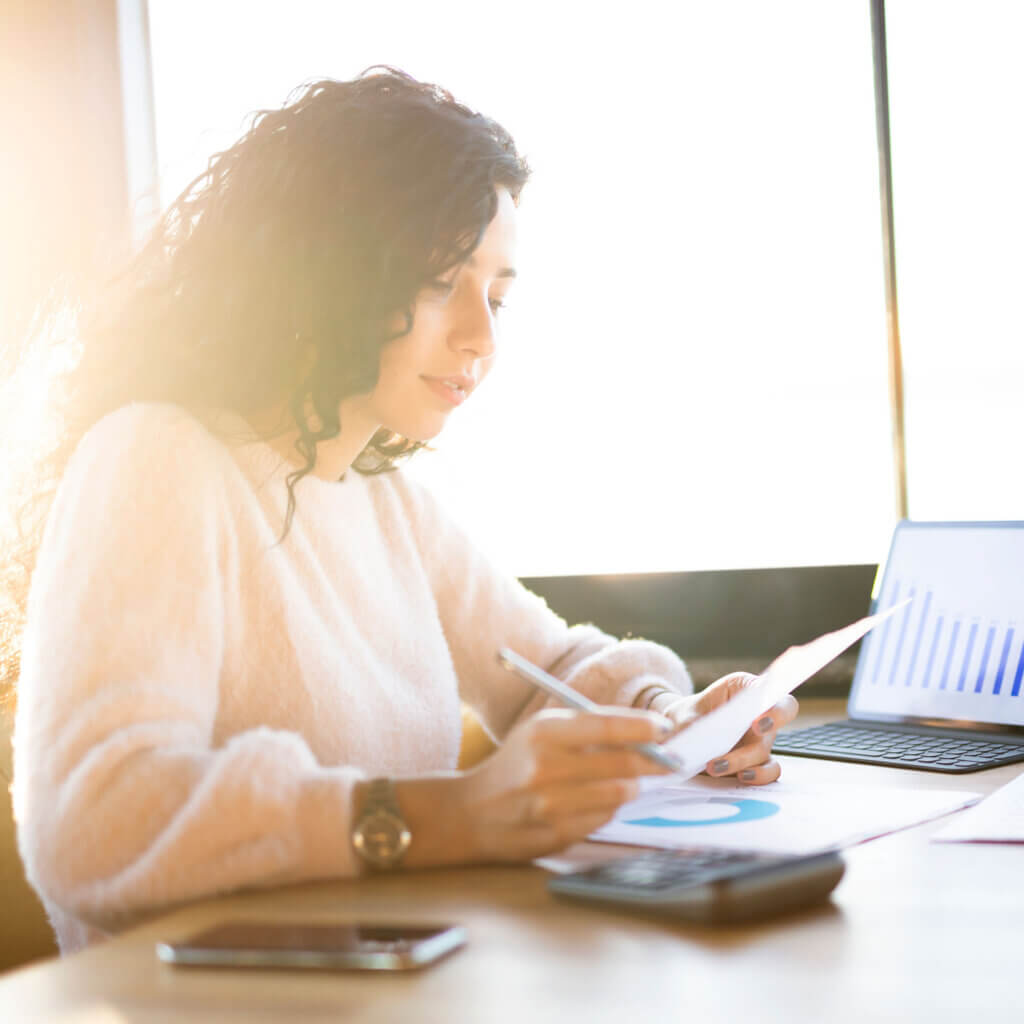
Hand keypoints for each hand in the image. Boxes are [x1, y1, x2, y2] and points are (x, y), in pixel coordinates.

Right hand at [441, 707, 672, 863]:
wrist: (473, 812)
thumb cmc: (517, 763)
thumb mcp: (541, 731)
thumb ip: (587, 727)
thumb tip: (645, 732)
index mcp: (543, 732)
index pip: (606, 725)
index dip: (642, 727)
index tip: (664, 728)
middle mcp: (546, 768)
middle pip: (623, 764)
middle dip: (652, 761)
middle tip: (665, 759)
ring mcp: (551, 806)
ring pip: (619, 794)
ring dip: (630, 786)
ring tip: (625, 781)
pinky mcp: (557, 835)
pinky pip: (604, 818)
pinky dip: (608, 807)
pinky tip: (595, 800)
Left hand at [660, 672, 798, 784]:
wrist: (682, 734)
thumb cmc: (688, 716)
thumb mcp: (683, 714)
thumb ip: (689, 722)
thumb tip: (695, 735)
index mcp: (744, 689)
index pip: (770, 689)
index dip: (770, 702)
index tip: (757, 720)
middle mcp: (757, 713)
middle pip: (777, 718)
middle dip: (771, 724)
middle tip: (755, 730)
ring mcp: (759, 738)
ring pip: (764, 750)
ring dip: (744, 760)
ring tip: (716, 766)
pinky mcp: (756, 760)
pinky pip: (767, 770)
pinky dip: (757, 776)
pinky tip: (740, 777)